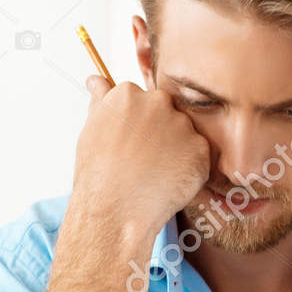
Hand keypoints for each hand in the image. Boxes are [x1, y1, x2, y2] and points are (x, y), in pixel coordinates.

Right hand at [71, 77, 210, 242]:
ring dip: (176, 150)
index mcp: (128, 93)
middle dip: (159, 132)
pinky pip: (199, 155)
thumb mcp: (91, 130)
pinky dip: (189, 169)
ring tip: (155, 174)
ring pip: (184, 133)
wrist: (115, 211)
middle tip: (144, 160)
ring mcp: (181, 124)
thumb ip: (100, 100)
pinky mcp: (200, 149)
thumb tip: (96, 80)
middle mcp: (157, 102)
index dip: (137, 125)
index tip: (130, 143)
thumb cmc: (97, 175)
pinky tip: (169, 182)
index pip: (141, 100)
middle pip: (166, 111)